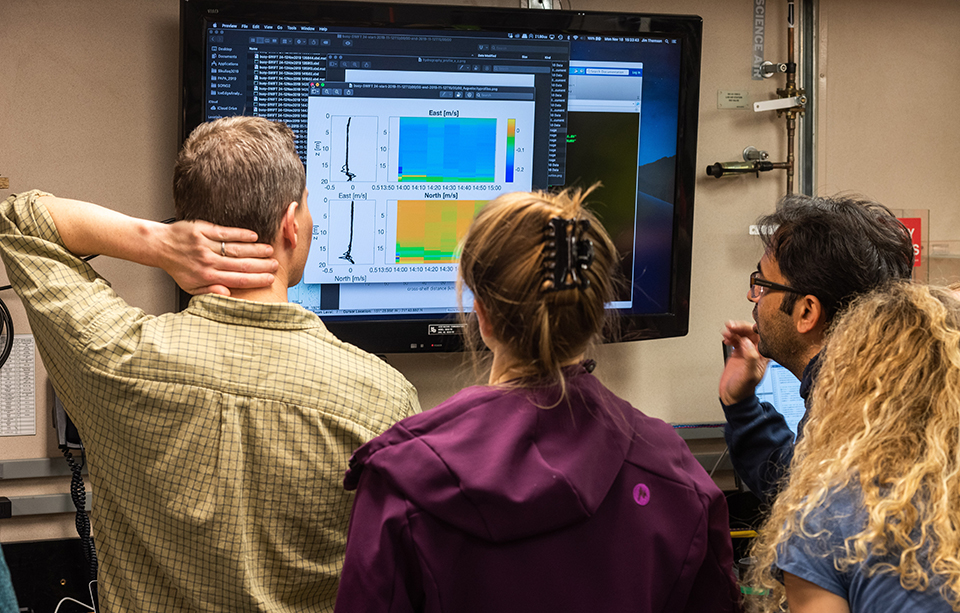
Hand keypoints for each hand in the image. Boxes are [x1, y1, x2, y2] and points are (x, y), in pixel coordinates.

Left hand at [158, 220, 277, 295]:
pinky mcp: (203, 230)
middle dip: (261, 265)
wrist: (160, 246)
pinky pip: (226, 233)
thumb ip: (210, 291)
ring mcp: (206, 245)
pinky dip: (241, 235)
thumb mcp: (190, 287)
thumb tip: (227, 294)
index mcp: (207, 277)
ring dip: (255, 250)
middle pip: (241, 264)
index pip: (237, 280)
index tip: (270, 279)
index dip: (256, 279)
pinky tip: (254, 236)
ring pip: (236, 249)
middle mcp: (208, 262)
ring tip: (269, 251)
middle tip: (275, 264)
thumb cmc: (178, 267)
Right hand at [719, 320, 767, 404]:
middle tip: (731, 326)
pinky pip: (735, 339)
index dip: (753, 328)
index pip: (762, 336)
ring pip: (743, 334)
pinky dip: (730, 336)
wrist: (732, 396)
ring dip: (734, 330)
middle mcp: (757, 352)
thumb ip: (751, 358)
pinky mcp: (738, 353)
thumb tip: (748, 342)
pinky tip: (726, 337)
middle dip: (741, 327)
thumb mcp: (749, 375)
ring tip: (727, 331)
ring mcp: (747, 352)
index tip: (744, 327)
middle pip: (751, 332)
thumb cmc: (743, 390)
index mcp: (764, 356)